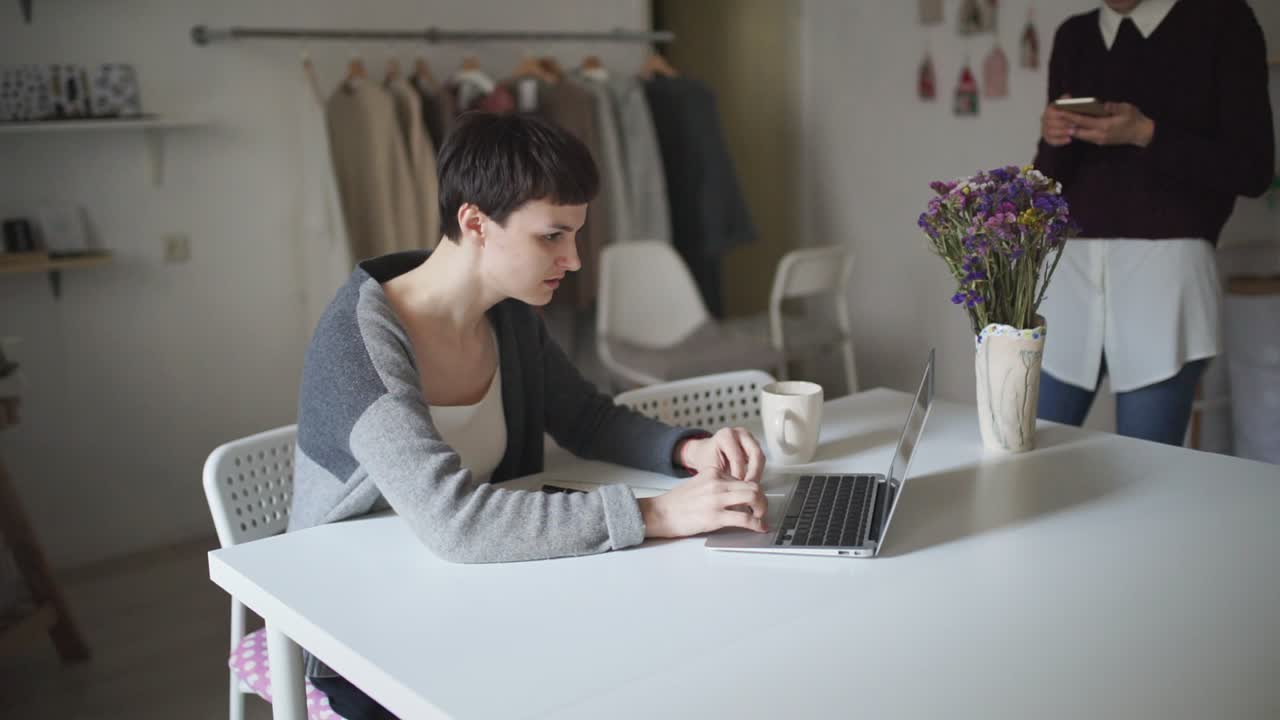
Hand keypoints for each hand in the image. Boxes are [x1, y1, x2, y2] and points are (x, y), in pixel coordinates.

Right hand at [638, 468, 768, 537]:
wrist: (660, 513)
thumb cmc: (677, 503)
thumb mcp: (699, 484)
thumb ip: (718, 485)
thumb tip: (738, 496)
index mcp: (713, 473)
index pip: (743, 478)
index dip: (753, 491)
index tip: (755, 500)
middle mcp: (717, 483)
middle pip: (753, 486)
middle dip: (762, 499)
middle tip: (761, 509)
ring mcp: (716, 499)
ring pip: (753, 497)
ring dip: (762, 509)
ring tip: (760, 518)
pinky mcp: (715, 516)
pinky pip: (745, 518)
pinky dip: (756, 524)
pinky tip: (758, 528)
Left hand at [675, 427, 765, 483]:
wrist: (706, 453)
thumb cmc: (707, 459)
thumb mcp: (711, 468)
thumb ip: (723, 476)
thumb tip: (735, 488)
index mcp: (726, 435)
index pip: (738, 457)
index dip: (738, 475)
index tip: (736, 487)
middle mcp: (740, 433)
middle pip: (755, 453)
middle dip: (753, 473)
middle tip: (748, 487)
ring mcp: (749, 438)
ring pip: (760, 457)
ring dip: (757, 473)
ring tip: (749, 487)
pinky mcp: (754, 445)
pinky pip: (760, 460)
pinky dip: (757, 471)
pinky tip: (750, 482)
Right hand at [1041, 94, 1076, 146]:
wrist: (1070, 122)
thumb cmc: (1070, 112)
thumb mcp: (1069, 105)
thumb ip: (1067, 101)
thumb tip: (1067, 97)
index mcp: (1049, 110)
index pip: (1050, 112)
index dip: (1060, 114)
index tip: (1070, 116)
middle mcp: (1044, 119)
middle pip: (1050, 122)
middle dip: (1063, 124)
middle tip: (1074, 125)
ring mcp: (1044, 129)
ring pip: (1050, 132)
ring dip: (1062, 132)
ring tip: (1073, 132)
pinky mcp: (1047, 138)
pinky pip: (1051, 141)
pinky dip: (1060, 141)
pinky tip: (1069, 139)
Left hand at [1065, 101, 1154, 146]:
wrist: (1141, 134)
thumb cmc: (1134, 119)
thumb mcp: (1127, 109)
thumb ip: (1114, 107)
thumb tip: (1104, 104)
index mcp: (1106, 126)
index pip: (1084, 121)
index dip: (1071, 117)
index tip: (1062, 112)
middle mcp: (1100, 135)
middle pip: (1078, 131)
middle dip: (1067, 125)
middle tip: (1056, 118)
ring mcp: (1099, 140)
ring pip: (1080, 136)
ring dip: (1071, 129)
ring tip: (1061, 121)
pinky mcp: (1100, 142)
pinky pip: (1085, 137)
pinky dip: (1078, 132)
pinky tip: (1072, 126)